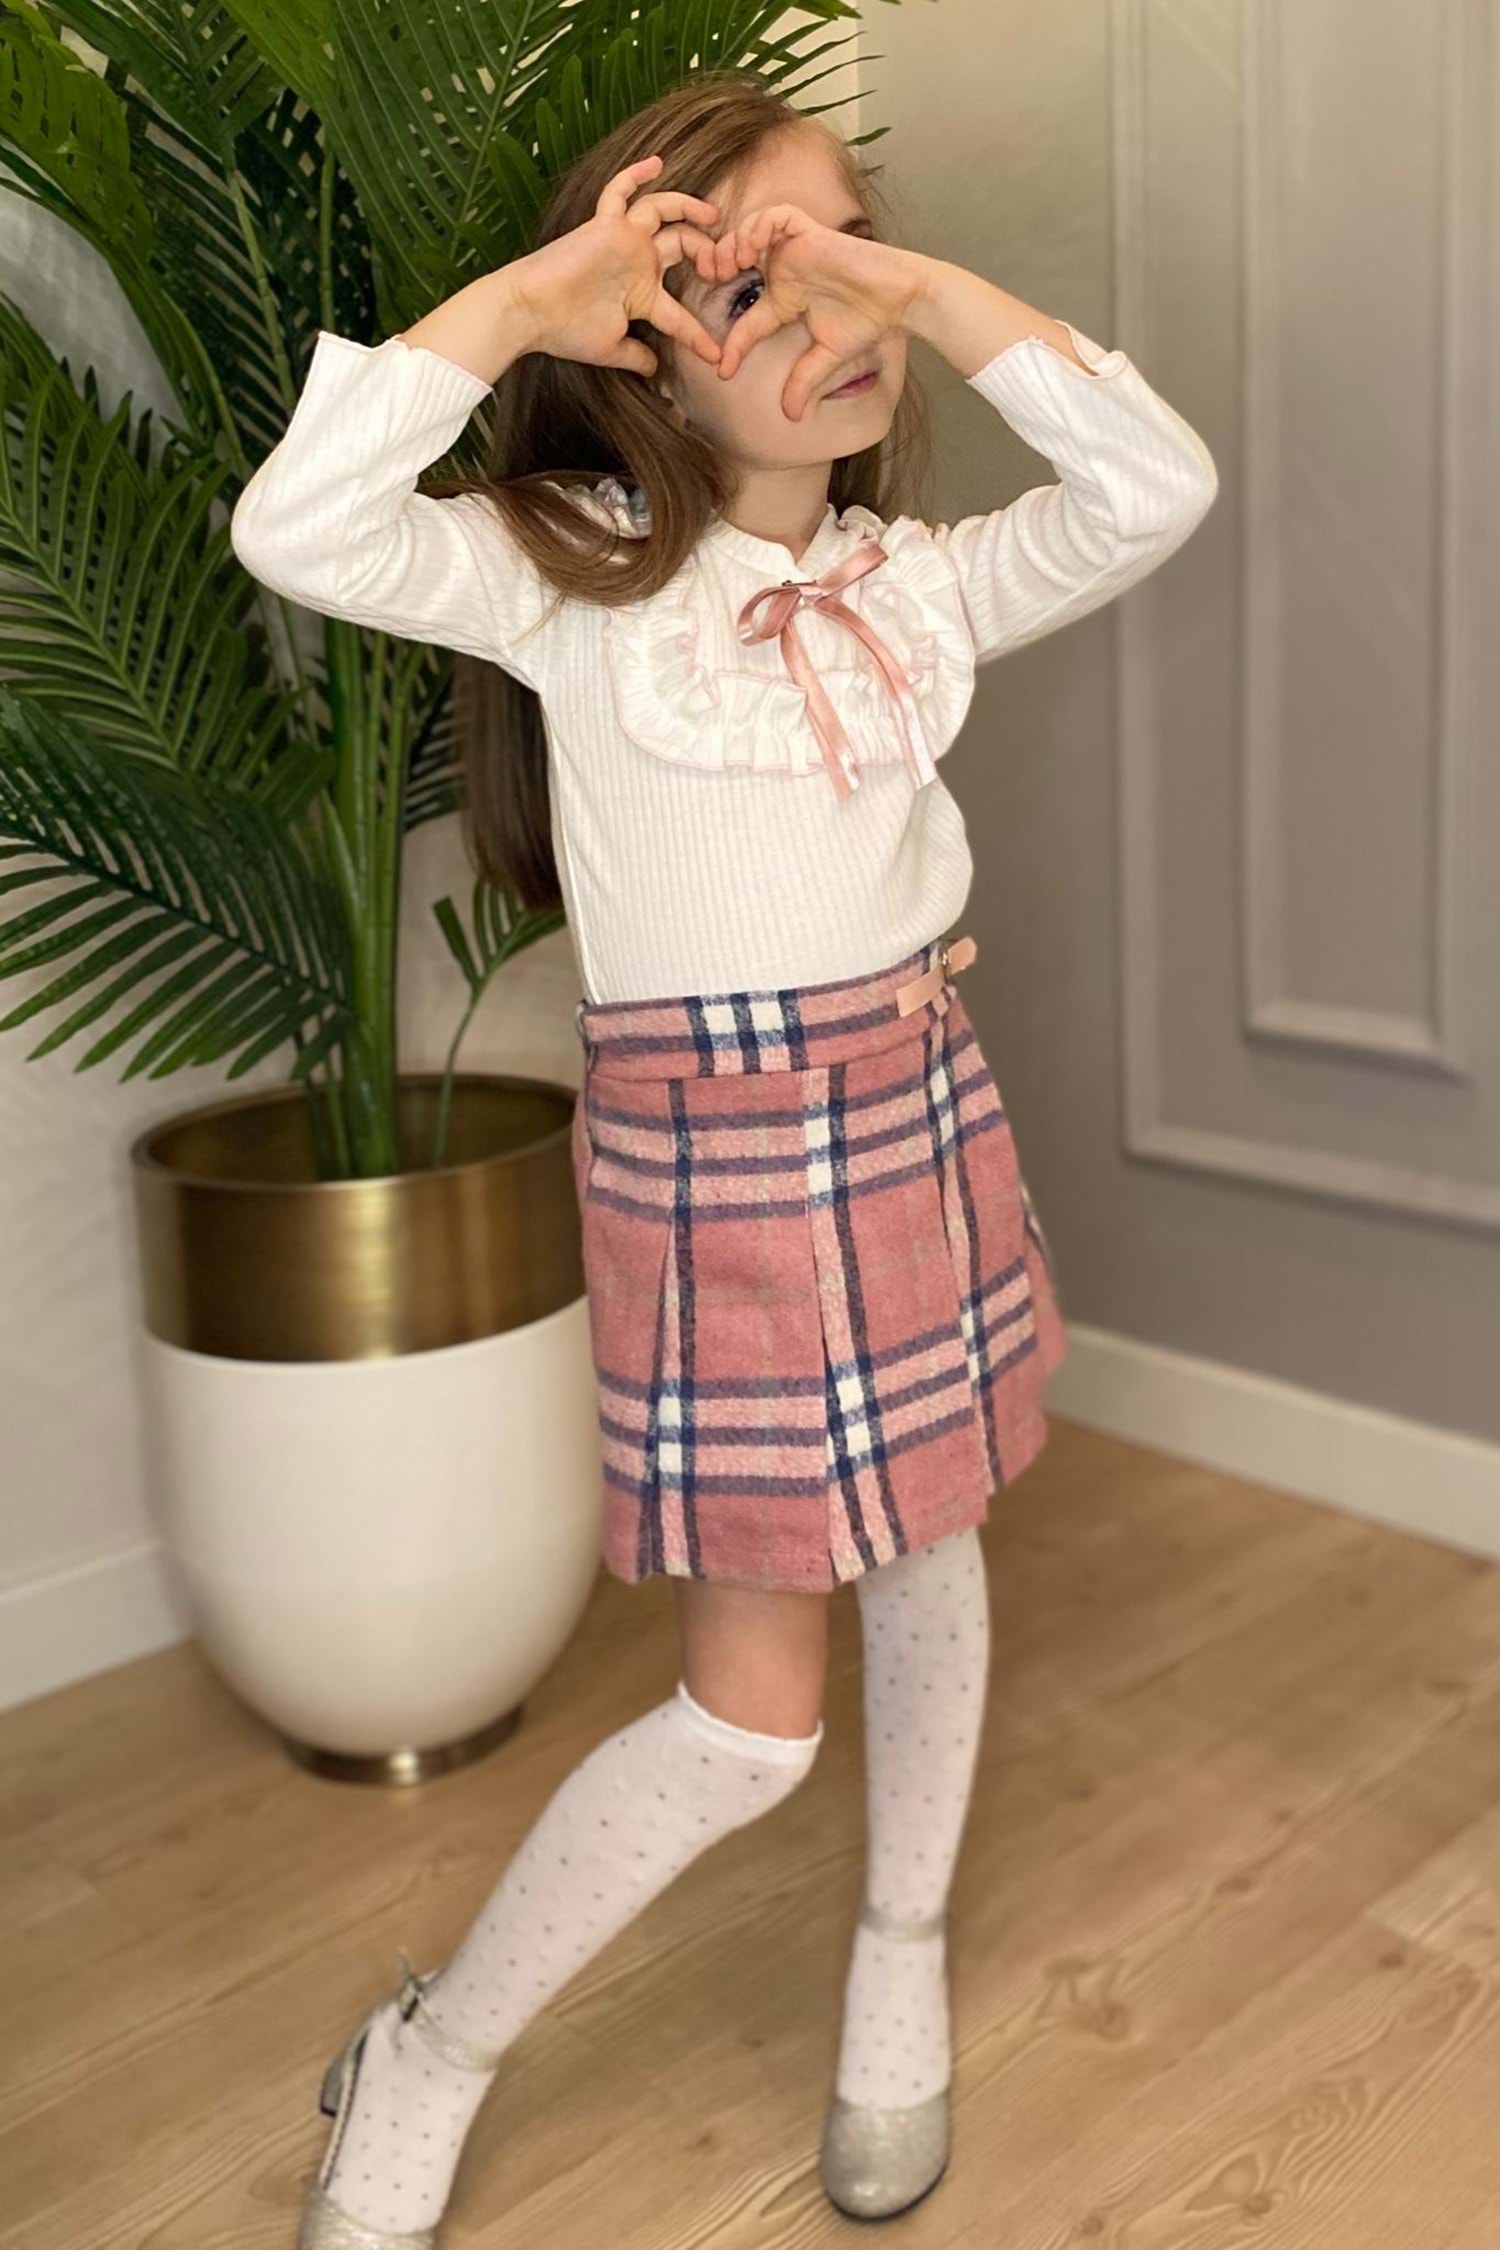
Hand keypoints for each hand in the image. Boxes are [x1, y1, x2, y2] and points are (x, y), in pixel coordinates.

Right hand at [501, 154, 722, 375]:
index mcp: (643, 294)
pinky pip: (620, 191)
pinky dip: (635, 175)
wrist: (530, 312)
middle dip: (707, 253)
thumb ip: (636, 356)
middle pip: (683, 245)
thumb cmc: (565, 331)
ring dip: (689, 208)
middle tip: (724, 265)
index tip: (716, 356)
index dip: (698, 334)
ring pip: (663, 210)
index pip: (680, 313)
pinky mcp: (605, 224)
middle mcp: (638, 261)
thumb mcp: (610, 349)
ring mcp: (623, 240)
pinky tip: (657, 163)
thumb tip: (656, 372)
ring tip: (712, 216)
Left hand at [692, 203, 933, 416]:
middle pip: (735, 260)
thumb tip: (790, 416)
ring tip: (730, 264)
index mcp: (785, 300)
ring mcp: (795, 249)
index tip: (723, 369)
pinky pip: (775, 216)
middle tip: (710, 280)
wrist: (896, 299)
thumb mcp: (827, 357)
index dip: (732, 344)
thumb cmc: (867, 321)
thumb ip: (804, 381)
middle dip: (716, 266)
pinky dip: (758, 225)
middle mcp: (784, 271)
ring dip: (732, 243)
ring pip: (749, 231)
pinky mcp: (810, 231)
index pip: (747, 320)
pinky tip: (753, 248)